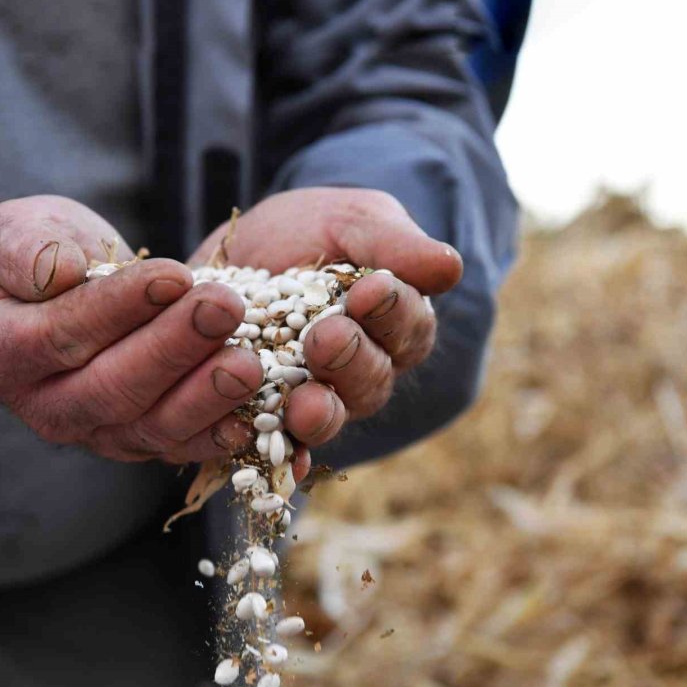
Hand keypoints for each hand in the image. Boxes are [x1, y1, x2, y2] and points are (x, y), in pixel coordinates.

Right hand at [0, 195, 267, 463]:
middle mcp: (44, 407)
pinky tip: (253, 415)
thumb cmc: (35, 256)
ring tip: (248, 362)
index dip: (118, 308)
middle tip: (225, 309)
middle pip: (112, 388)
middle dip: (174, 348)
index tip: (173, 276)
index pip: (60, 335)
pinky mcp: (138, 441)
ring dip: (204, 396)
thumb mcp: (12, 233)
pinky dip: (216, 435)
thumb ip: (24, 249)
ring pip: (151, 426)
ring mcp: (94, 433)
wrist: (52, 295)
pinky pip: (178, 445)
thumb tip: (63, 270)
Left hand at [190, 188, 462, 445]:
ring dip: (321, 414)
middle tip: (328, 337)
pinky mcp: (265, 415)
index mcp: (392, 324)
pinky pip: (279, 446)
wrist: (238, 251)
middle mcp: (360, 370)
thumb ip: (392, 243)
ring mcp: (314, 397)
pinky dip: (283, 457)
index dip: (393, 311)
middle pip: (371, 381)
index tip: (371, 288)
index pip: (407, 326)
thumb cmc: (307, 230)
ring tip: (304, 403)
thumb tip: (448, 267)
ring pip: (330, 416)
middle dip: (352, 360)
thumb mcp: (349, 221)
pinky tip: (282, 465)